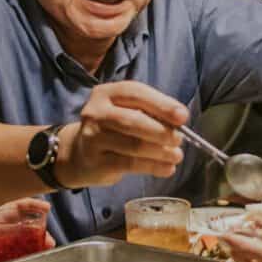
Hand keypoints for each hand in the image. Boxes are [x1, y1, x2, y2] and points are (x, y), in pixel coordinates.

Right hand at [57, 82, 187, 187]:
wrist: (79, 154)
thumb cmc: (112, 129)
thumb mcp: (126, 112)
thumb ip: (149, 113)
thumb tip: (179, 124)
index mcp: (106, 93)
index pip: (135, 93)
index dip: (161, 104)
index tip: (183, 116)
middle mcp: (95, 112)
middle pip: (133, 120)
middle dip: (161, 130)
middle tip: (179, 139)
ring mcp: (93, 138)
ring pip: (133, 144)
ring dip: (161, 151)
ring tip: (177, 155)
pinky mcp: (96, 161)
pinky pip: (129, 164)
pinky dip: (153, 166)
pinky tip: (167, 168)